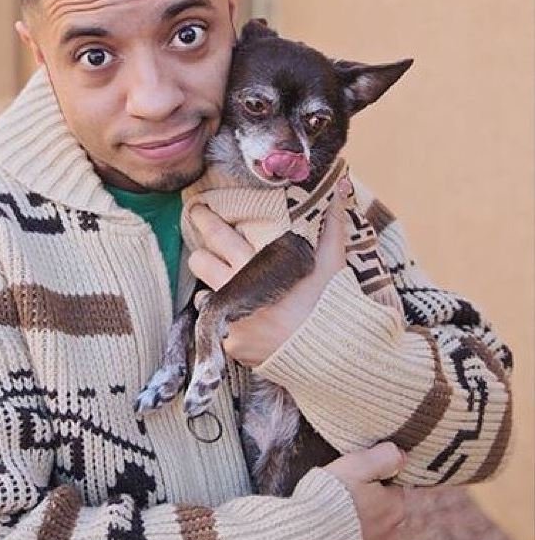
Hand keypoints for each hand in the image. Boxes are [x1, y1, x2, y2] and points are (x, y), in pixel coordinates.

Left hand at [188, 177, 351, 366]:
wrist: (334, 355)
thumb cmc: (332, 304)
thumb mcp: (332, 263)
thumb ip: (331, 224)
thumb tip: (341, 184)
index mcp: (261, 266)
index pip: (218, 236)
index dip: (204, 220)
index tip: (197, 209)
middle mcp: (241, 291)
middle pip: (200, 262)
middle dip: (200, 252)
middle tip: (206, 250)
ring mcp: (234, 318)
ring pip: (204, 293)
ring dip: (214, 287)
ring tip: (231, 287)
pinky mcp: (232, 344)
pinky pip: (220, 325)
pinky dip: (231, 320)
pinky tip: (248, 319)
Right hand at [324, 442, 405, 539]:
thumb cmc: (328, 501)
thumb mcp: (355, 466)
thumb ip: (382, 456)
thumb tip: (402, 453)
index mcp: (394, 506)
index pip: (390, 489)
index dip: (370, 482)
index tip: (350, 482)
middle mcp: (391, 535)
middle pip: (383, 514)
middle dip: (366, 508)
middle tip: (338, 501)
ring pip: (372, 538)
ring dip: (358, 532)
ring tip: (330, 525)